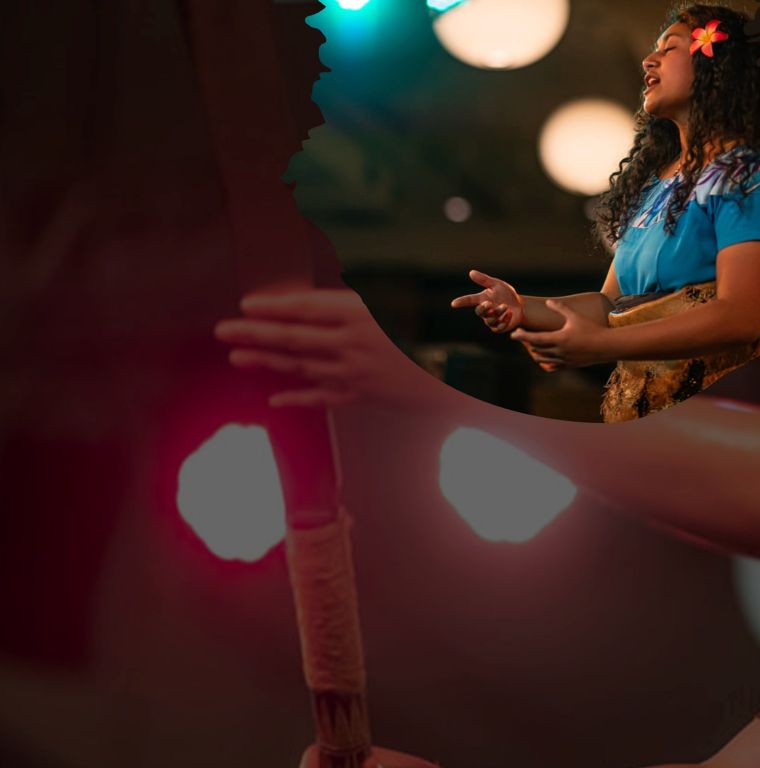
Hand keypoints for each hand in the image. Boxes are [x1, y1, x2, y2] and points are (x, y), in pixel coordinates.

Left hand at [215, 289, 431, 407]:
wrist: (464, 376)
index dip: (273, 307)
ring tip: (237, 357)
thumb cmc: (433, 333)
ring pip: (301, 366)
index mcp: (361, 315)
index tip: (246, 305)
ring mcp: (356, 374)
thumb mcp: (397, 306)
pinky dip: (299, 398)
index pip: (305, 309)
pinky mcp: (364, 396)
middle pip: (293, 338)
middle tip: (222, 330)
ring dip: (267, 362)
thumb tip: (313, 305)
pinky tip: (276, 399)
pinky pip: (323, 397)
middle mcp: (353, 345)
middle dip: (255, 334)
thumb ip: (355, 306)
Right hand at [450, 270, 525, 333]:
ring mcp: (491, 320)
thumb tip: (471, 272)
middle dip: (483, 308)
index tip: (453, 304)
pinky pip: (499, 327)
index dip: (461, 302)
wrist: (520, 306)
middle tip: (489, 303)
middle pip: (479, 312)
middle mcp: (485, 311)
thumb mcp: (497, 285)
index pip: (469, 300)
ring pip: (490, 320)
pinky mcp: (499, 327)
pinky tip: (510, 314)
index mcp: (482, 299)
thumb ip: (484, 280)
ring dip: (498, 312)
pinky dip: (504, 320)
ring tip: (506, 307)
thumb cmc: (506, 294)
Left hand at [512, 299, 614, 368]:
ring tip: (532, 345)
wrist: (606, 346)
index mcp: (559, 338)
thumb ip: (560, 308)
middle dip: (527, 343)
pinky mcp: (570, 365)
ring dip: (535, 352)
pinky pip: (553, 367)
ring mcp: (564, 360)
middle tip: (522, 336)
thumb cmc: (592, 329)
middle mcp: (560, 351)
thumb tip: (548, 301)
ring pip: (543, 359)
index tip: (514, 334)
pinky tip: (544, 357)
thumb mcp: (575, 316)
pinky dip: (545, 362)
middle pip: (536, 349)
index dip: (523, 336)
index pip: (535, 339)